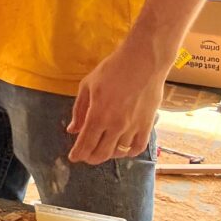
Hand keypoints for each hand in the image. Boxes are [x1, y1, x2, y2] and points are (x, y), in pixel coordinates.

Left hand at [67, 41, 163, 164]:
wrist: (143, 61)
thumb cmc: (112, 70)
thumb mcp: (87, 85)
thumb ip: (79, 110)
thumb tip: (72, 130)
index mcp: (98, 115)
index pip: (85, 143)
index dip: (78, 154)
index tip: (73, 158)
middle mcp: (115, 125)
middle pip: (101, 153)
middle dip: (90, 158)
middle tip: (86, 156)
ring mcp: (133, 127)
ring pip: (119, 152)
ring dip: (108, 155)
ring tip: (102, 150)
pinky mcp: (147, 125)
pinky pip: (138, 147)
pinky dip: (129, 153)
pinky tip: (123, 149)